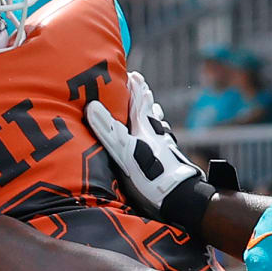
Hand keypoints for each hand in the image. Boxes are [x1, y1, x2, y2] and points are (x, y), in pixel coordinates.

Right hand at [85, 72, 215, 235]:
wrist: (180, 196)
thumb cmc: (151, 173)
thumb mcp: (125, 150)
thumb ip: (108, 130)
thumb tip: (91, 105)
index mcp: (144, 128)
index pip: (138, 102)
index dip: (135, 88)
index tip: (132, 74)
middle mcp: (156, 135)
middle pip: (149, 112)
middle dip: (144, 99)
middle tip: (143, 87)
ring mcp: (164, 148)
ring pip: (158, 127)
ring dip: (154, 117)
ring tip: (155, 110)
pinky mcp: (169, 162)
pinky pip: (162, 143)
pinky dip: (160, 136)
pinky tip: (162, 142)